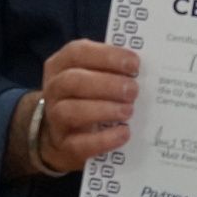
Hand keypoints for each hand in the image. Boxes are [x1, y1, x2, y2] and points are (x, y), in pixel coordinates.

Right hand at [35, 41, 138, 171]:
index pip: (77, 52)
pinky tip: (124, 133)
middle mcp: (53, 89)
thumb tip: (143, 70)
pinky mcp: (63, 145)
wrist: (65, 135)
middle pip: (72, 81)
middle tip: (134, 90)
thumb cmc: (88, 96)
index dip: (107, 56)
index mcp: (61, 64)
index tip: (133, 64)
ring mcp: (54, 118)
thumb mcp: (95, 76)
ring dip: (104, 110)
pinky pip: (79, 143)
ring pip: (70, 111)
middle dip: (107, 84)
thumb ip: (112, 69)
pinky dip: (104, 139)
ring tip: (128, 110)